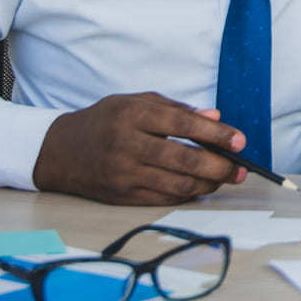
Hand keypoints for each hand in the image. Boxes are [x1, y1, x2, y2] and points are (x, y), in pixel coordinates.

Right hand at [32, 93, 244, 205]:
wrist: (60, 151)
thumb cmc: (106, 120)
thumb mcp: (137, 102)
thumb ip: (177, 109)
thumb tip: (215, 116)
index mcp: (133, 115)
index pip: (184, 124)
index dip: (216, 133)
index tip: (240, 141)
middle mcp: (127, 145)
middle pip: (184, 159)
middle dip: (219, 166)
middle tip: (240, 169)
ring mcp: (123, 174)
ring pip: (177, 184)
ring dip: (208, 184)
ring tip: (225, 178)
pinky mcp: (121, 196)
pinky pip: (163, 198)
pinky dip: (187, 194)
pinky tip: (201, 187)